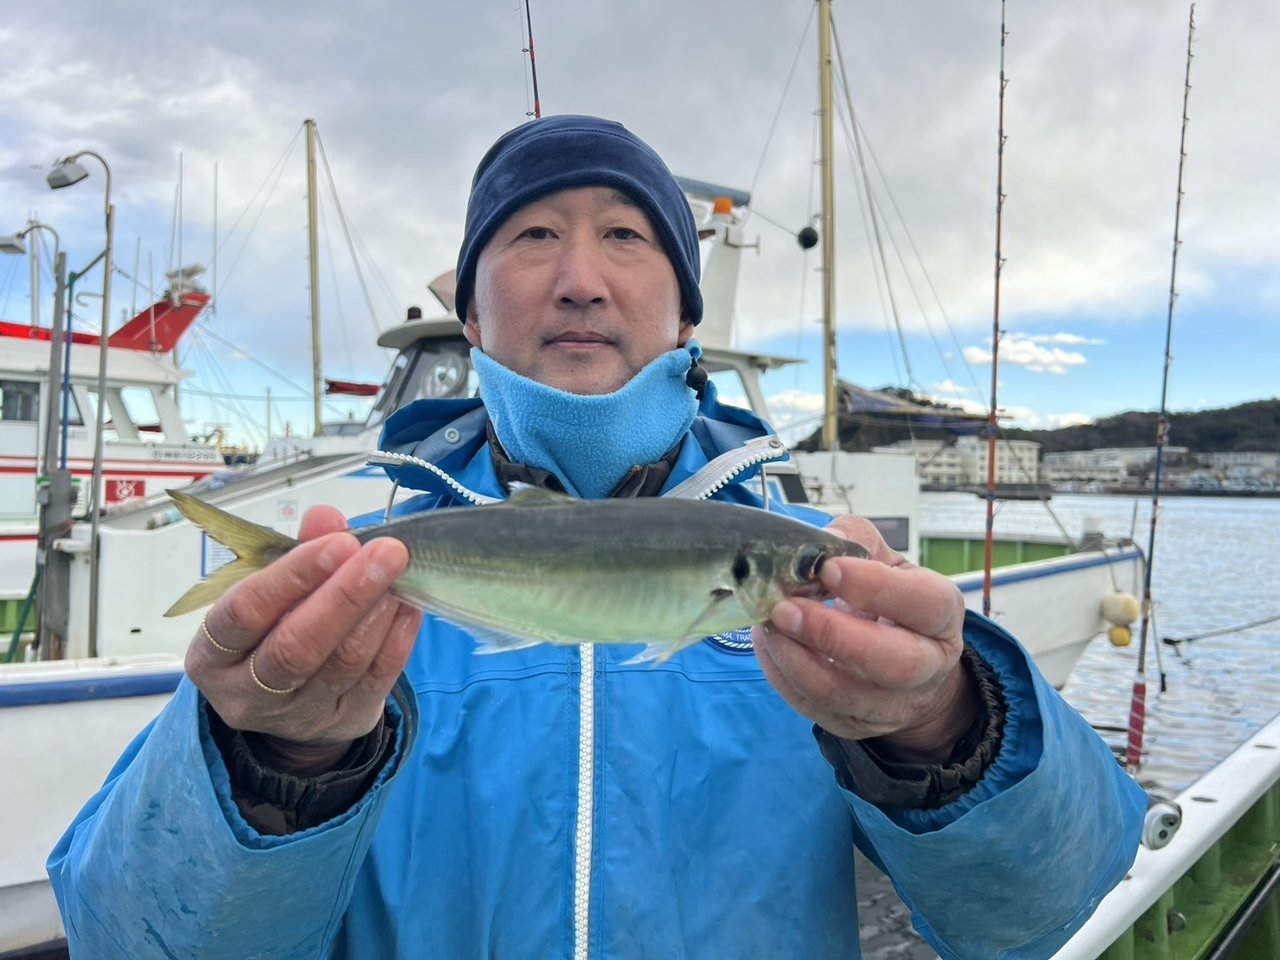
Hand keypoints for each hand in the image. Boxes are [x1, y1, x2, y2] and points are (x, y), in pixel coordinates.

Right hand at [184, 506, 422, 774]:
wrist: (287, 706)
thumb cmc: (273, 630)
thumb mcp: (270, 593)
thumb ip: (298, 552)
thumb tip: (326, 517)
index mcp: (213, 653)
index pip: (246, 612)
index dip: (293, 575)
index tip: (340, 542)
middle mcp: (248, 692)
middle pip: (296, 647)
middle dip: (346, 595)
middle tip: (386, 552)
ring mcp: (298, 715)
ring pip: (342, 664)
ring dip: (376, 613)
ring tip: (399, 574)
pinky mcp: (344, 724)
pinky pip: (377, 681)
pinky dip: (399, 639)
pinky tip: (410, 606)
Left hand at [753, 515, 975, 763]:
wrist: (905, 671)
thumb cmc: (891, 604)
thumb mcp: (888, 564)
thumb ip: (858, 542)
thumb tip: (822, 541)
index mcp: (941, 617)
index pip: (925, 605)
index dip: (877, 587)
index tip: (829, 568)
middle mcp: (925, 667)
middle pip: (892, 663)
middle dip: (832, 635)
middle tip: (786, 607)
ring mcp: (889, 704)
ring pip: (841, 693)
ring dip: (794, 657)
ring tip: (768, 622)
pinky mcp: (852, 724)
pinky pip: (810, 706)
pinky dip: (781, 673)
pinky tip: (768, 642)